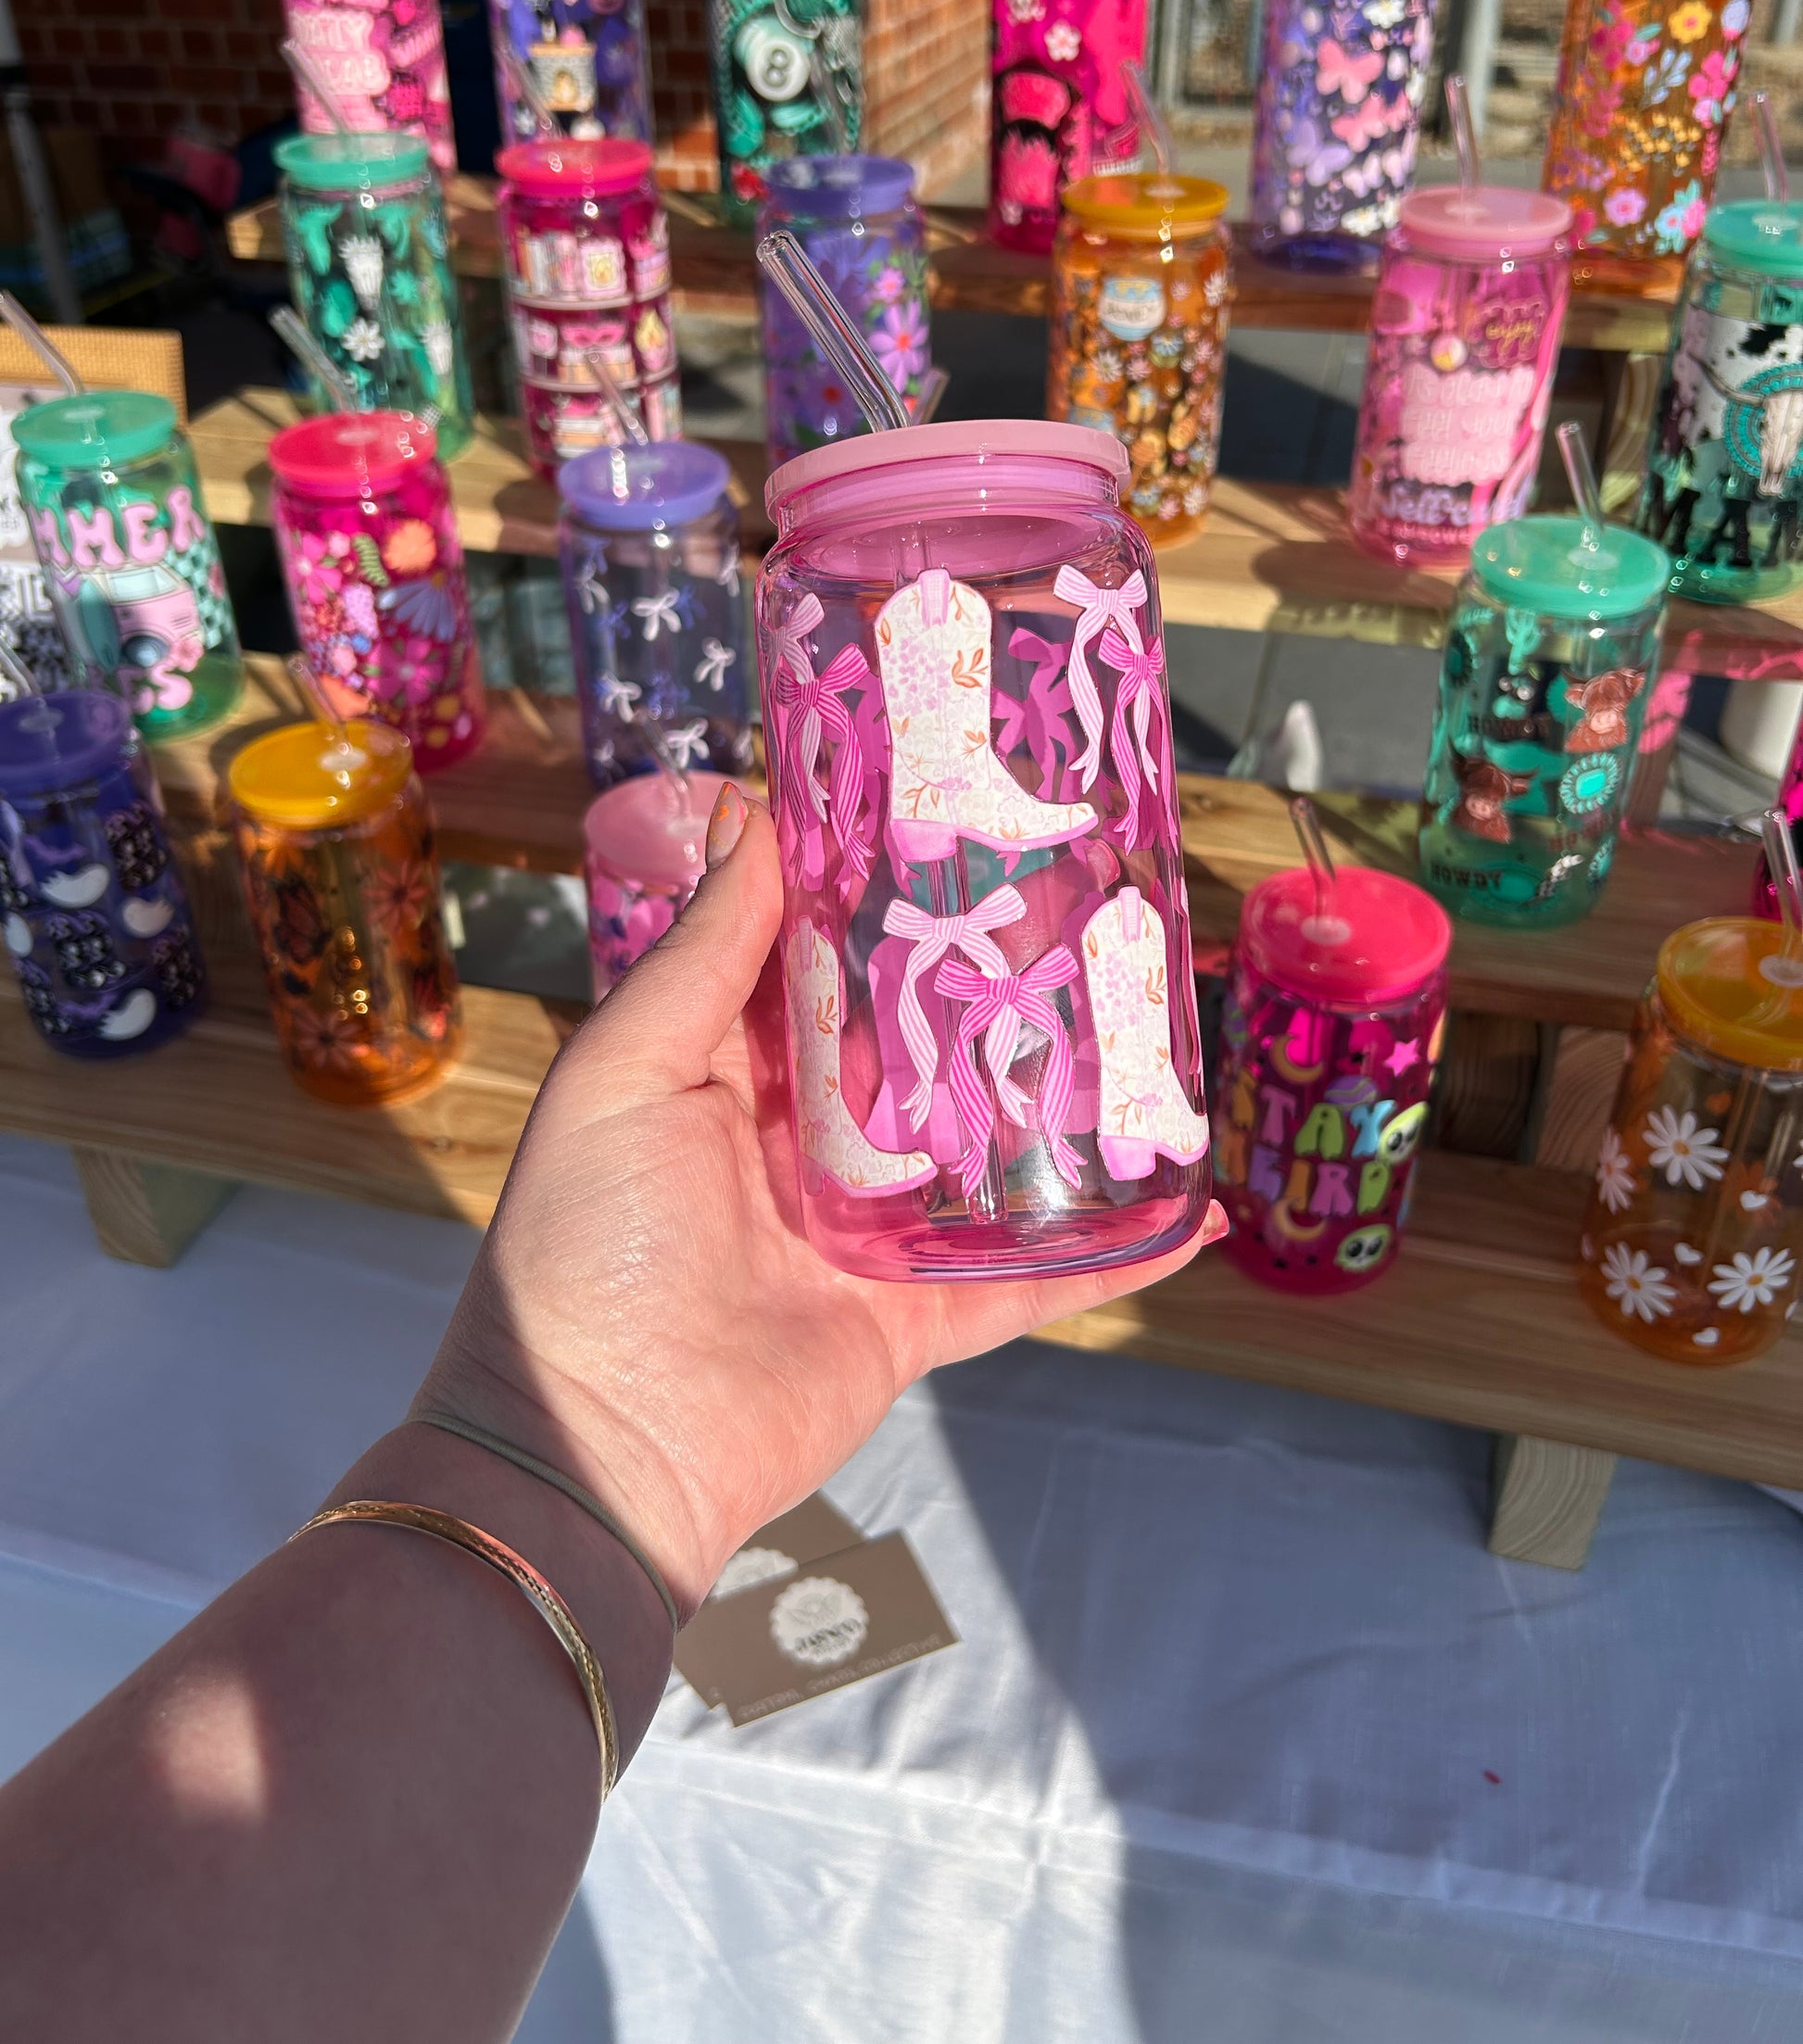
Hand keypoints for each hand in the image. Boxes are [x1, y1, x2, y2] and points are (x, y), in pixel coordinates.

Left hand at [419, 789, 1219, 1616]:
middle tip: (1092, 911)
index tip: (963, 818)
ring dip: (1064, 1110)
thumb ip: (703, 954)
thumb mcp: (623, 1071)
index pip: (820, 961)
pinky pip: (1025, 1280)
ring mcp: (868, 1231)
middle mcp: (803, 1140)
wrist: (599, 1446)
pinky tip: (1187, 1216)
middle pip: (918, 1048)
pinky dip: (1105, 1255)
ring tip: (1157, 1041)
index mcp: (727, 1069)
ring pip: (985, 1153)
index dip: (880, 894)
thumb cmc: (588, 1240)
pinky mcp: (914, 1317)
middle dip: (992, 990)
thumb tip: (758, 817)